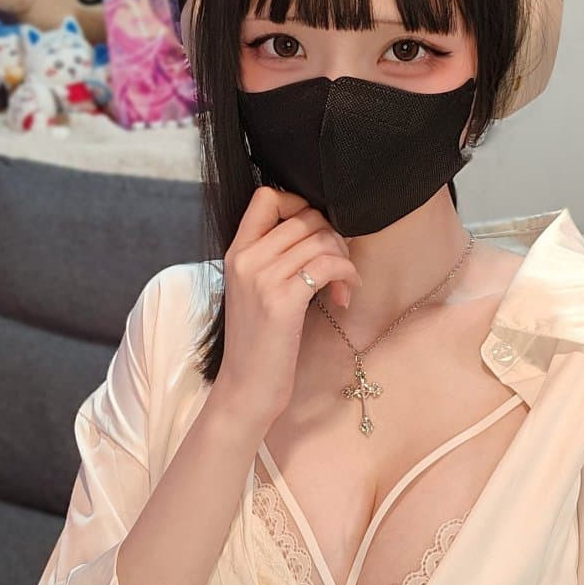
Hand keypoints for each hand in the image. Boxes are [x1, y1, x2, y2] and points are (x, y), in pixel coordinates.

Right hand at [213, 186, 361, 426]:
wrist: (246, 388)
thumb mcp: (254, 291)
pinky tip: (343, 297)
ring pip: (321, 239)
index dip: (300, 204)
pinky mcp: (282, 301)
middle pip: (305, 216)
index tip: (315, 233)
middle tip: (338, 267)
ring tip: (342, 286)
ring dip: (344, 260)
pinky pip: (328, 265)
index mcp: (236, 252)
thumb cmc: (258, 342)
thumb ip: (272, 257)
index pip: (266, 196)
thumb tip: (316, 229)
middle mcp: (245, 259)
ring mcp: (262, 278)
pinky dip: (347, 276)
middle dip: (333, 237)